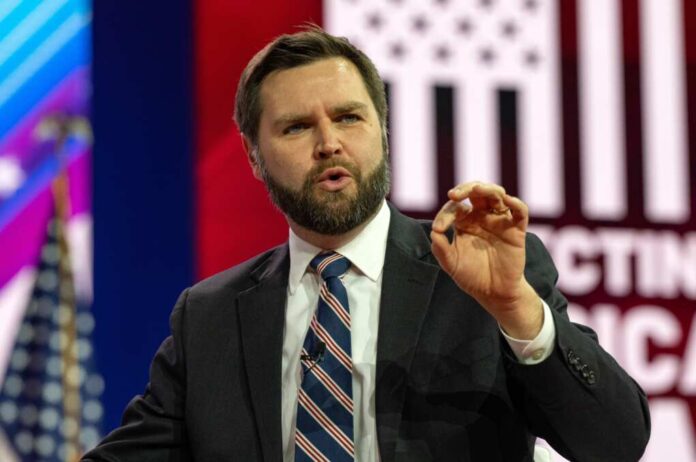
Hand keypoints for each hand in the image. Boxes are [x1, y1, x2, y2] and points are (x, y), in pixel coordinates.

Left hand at [430, 182, 542, 338]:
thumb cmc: (471, 276)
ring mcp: (499, 222)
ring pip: (496, 195)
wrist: (493, 292)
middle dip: (465, 188)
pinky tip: (506, 201)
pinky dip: (515, 203)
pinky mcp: (516, 230)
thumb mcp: (451, 263)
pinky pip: (520, 211)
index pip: (455, 207)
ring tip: (477, 189)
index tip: (439, 228)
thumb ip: (440, 248)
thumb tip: (434, 230)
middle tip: (455, 194)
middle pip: (476, 192)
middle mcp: (482, 217)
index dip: (446, 214)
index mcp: (465, 222)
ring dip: (488, 189)